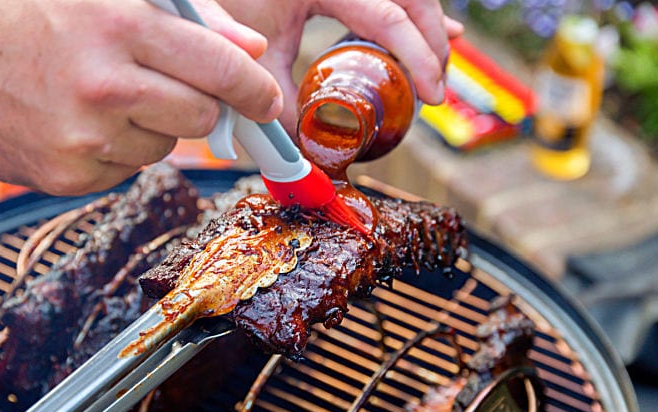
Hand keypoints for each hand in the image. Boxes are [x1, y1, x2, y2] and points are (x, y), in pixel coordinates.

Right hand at [0, 0, 281, 194]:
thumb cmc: (11, 14)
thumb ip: (188, 18)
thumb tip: (248, 48)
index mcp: (119, 25)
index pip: (221, 68)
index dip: (254, 88)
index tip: (266, 100)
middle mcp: (106, 86)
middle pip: (202, 118)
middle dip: (199, 106)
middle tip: (170, 89)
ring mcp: (85, 138)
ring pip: (164, 148)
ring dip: (149, 127)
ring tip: (100, 97)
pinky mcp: (68, 176)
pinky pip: (125, 170)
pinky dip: (115, 151)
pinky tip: (77, 123)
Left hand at [216, 0, 463, 132]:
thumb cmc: (216, 7)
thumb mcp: (252, 59)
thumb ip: (280, 103)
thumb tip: (308, 151)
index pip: (387, 14)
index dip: (419, 55)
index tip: (433, 95)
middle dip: (431, 40)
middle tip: (437, 87)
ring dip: (424, 24)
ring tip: (441, 58)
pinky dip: (403, 13)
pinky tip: (429, 28)